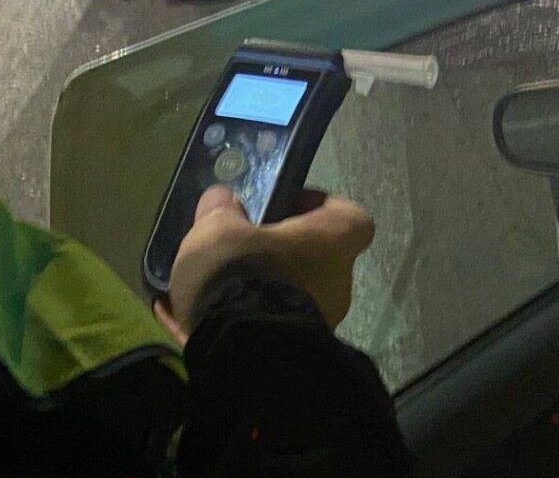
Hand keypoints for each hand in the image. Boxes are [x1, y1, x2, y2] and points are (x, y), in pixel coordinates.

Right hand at [164, 186, 373, 335]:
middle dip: (281, 251)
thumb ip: (220, 210)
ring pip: (293, 294)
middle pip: (316, 257)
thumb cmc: (240, 276)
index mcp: (332, 244)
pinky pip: (273, 327)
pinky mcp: (298, 354)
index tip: (286, 204)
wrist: (240, 357)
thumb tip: (222, 199)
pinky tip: (208, 317)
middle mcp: (338, 283)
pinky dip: (248, 319)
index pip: (350, 217)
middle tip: (242, 246)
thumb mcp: (217, 230)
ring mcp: (322, 323)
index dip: (321, 206)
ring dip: (263, 287)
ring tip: (218, 285)